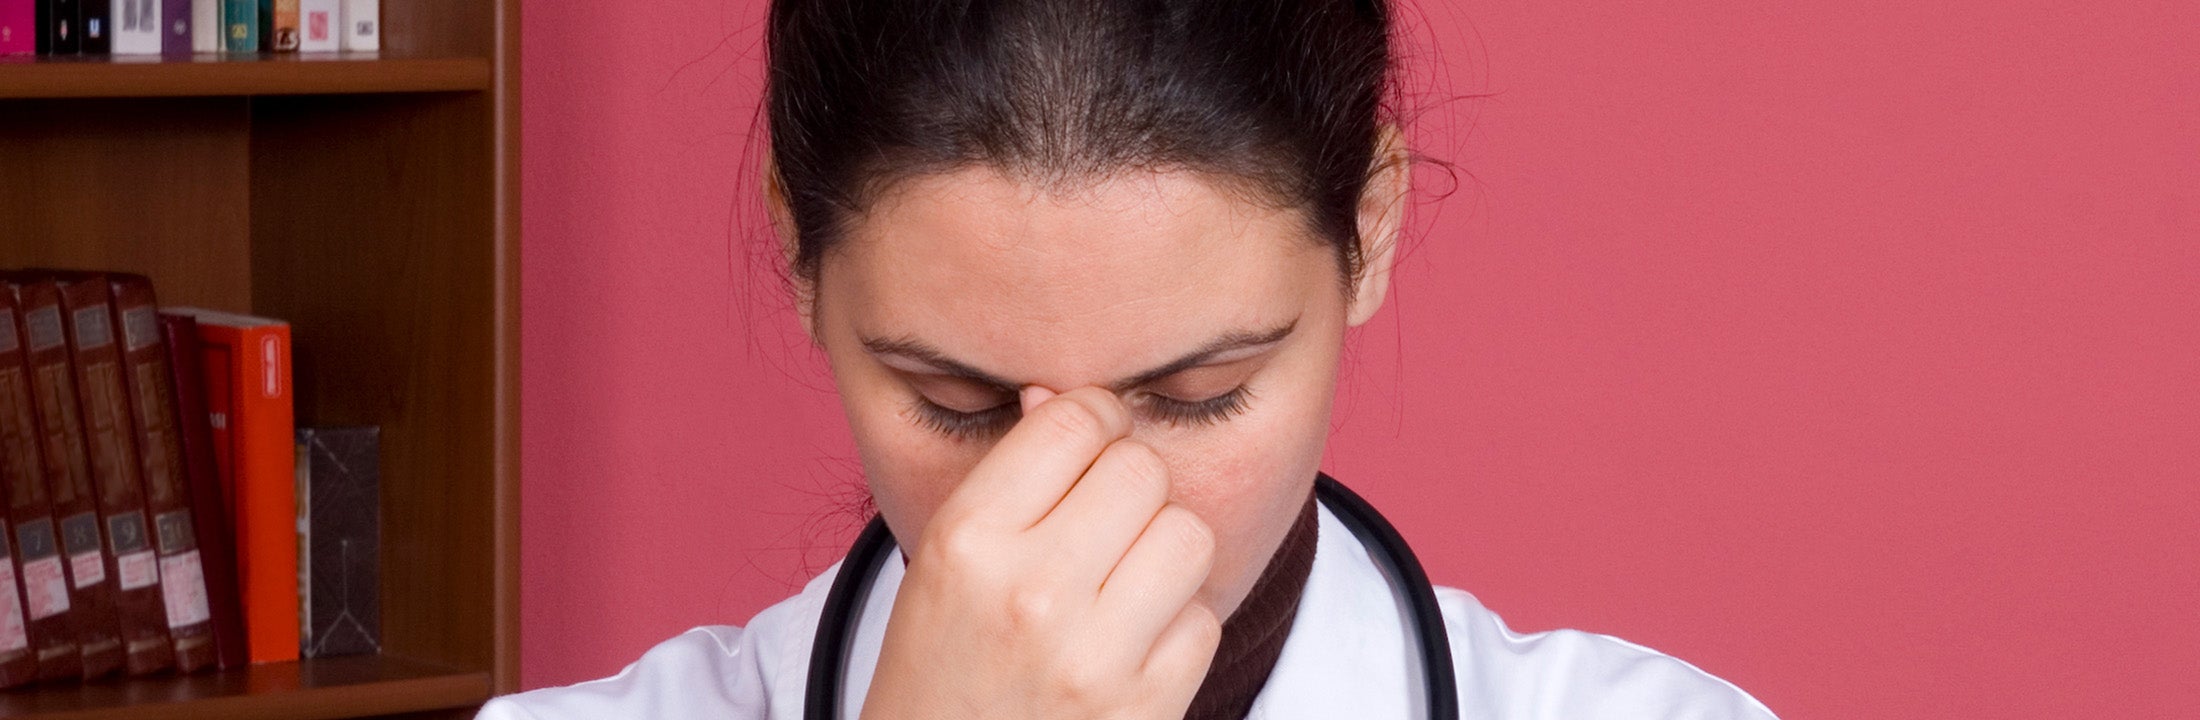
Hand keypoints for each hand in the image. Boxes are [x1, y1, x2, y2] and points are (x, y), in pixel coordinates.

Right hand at [858, 386, 1220, 719]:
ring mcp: (1093, 655)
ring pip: (1188, 536)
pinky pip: (1204, 620)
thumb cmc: (940, 672)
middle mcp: (1031, 592)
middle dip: (1132, 486)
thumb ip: (1005, 479)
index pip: (1073, 421)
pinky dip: (1177, 627)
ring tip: (1123, 580)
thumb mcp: (944, 565)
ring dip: (1164, 551)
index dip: (1097, 418)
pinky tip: (1132, 642)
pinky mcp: (1145, 706)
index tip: (1095, 439)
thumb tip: (1058, 396)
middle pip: (1142, 470)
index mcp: (969, 541)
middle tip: (1107, 520)